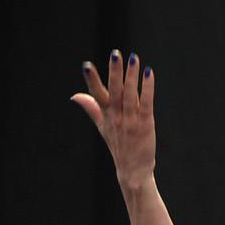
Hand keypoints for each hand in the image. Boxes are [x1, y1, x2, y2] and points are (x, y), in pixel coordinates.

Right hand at [71, 50, 155, 188]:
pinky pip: (147, 103)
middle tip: (115, 54)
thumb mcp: (102, 127)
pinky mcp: (145, 124)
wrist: (133, 170)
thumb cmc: (119, 146)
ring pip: (131, 94)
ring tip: (133, 59)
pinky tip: (149, 74)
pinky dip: (148, 88)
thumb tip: (75, 95)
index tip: (86, 65)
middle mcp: (117, 117)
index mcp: (106, 116)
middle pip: (115, 91)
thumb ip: (91, 109)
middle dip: (115, 72)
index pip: (97, 95)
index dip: (92, 80)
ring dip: (132, 76)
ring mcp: (131, 120)